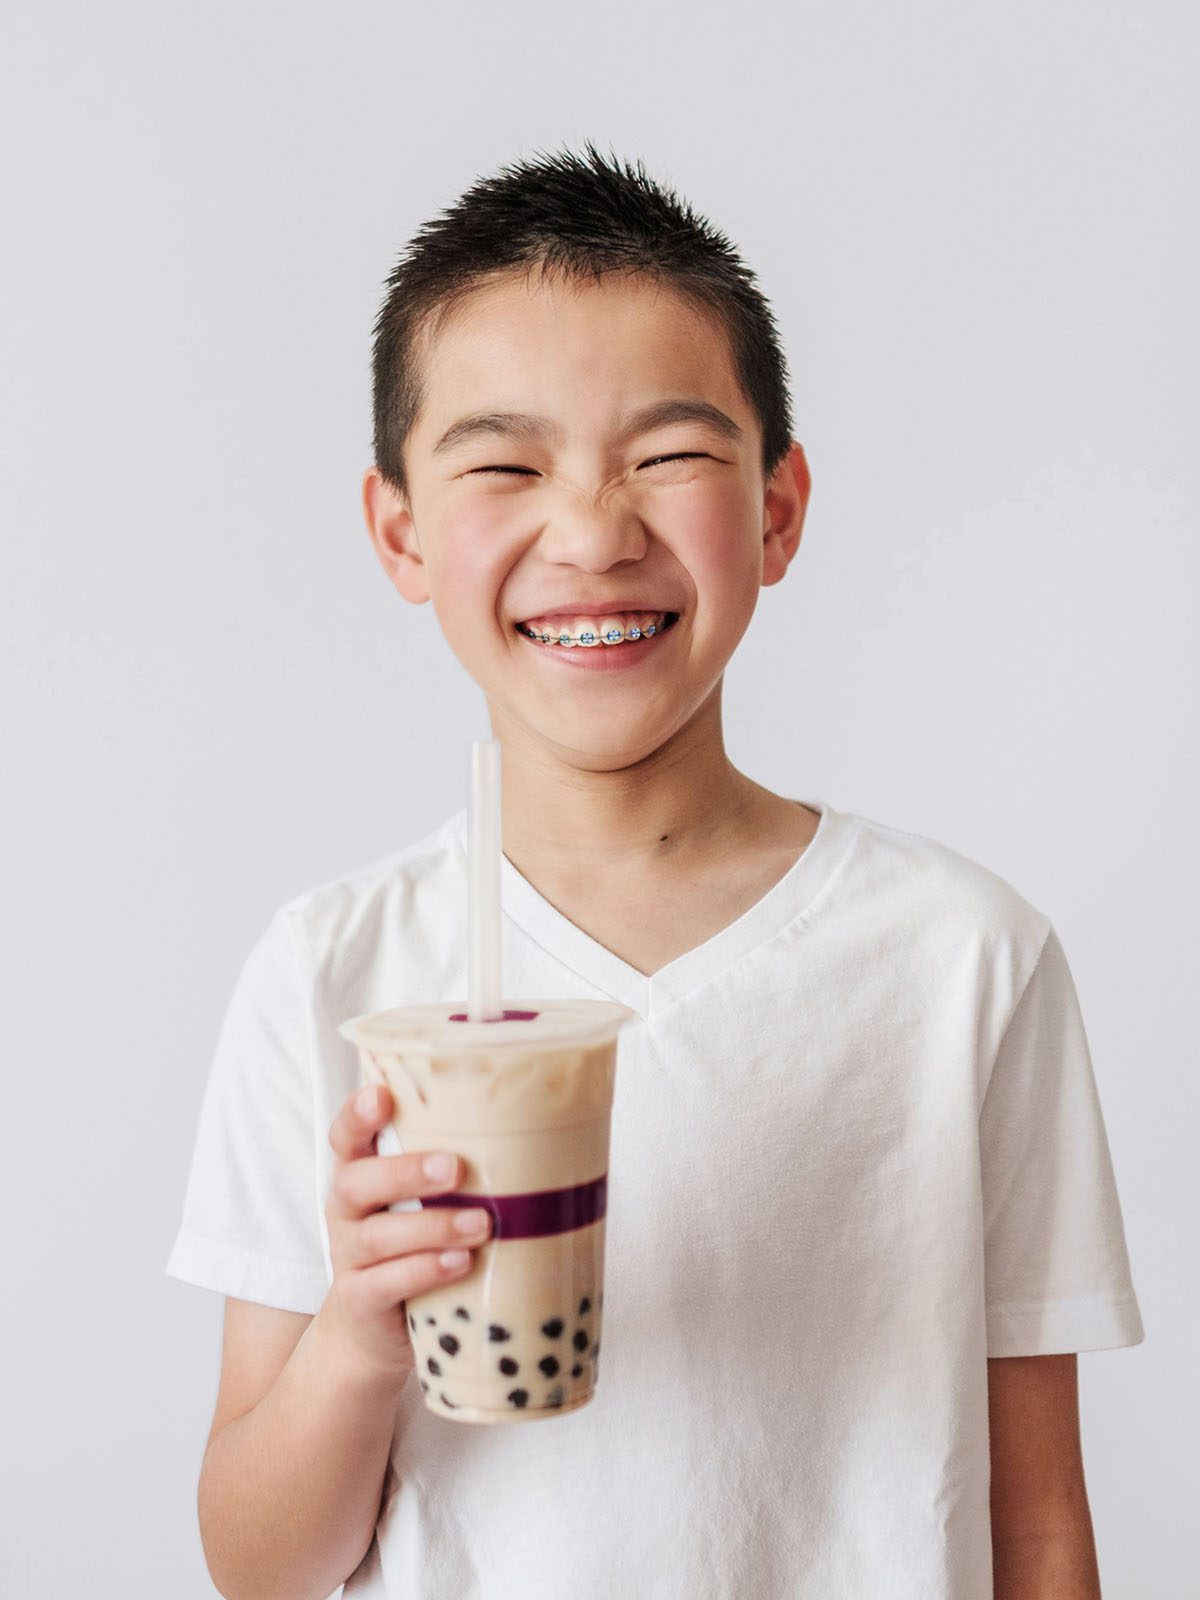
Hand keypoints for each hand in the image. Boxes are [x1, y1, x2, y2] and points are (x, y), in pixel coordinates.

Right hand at [321, 1083, 491, 1382]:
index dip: (358, 1114)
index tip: (383, 1096)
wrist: (378, 1330)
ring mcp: (349, 1257)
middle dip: (405, 1171)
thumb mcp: (428, 1202)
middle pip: (356, 1181)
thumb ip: (458, 1173)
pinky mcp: (360, 1300)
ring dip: (432, 1227)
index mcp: (362, 1173)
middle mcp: (347, 1210)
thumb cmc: (417, 1246)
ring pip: (377, 1235)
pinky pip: (385, 1283)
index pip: (346, 1135)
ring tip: (481, 1225)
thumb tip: (551, 1142)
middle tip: (455, 1168)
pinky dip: (424, 1271)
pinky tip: (460, 1263)